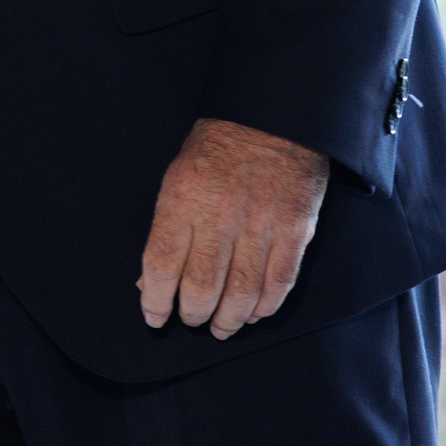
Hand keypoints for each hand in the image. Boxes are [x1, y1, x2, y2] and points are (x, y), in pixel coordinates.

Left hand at [136, 117, 329, 338]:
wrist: (272, 118)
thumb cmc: (216, 148)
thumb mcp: (176, 177)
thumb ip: (165, 229)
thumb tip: (150, 281)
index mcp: (182, 199)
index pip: (162, 265)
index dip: (155, 301)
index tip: (153, 316)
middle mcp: (220, 216)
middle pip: (202, 288)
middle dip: (192, 314)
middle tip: (191, 319)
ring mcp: (261, 226)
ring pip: (241, 294)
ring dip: (228, 321)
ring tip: (219, 327)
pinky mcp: (295, 232)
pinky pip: (279, 284)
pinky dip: (264, 308)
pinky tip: (252, 314)